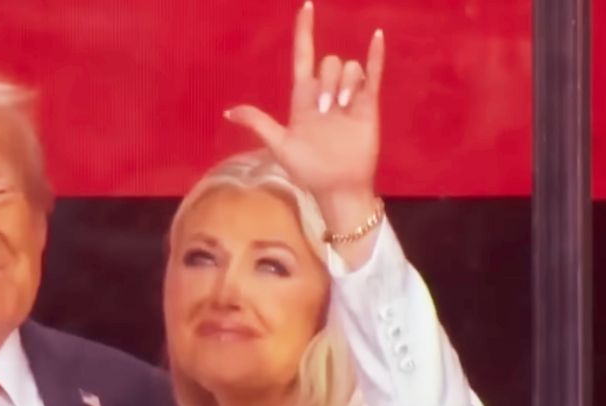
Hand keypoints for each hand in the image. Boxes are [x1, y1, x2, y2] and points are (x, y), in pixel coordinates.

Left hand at [225, 1, 383, 232]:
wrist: (337, 187)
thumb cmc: (308, 169)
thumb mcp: (279, 145)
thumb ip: (258, 123)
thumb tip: (229, 111)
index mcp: (303, 98)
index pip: (303, 56)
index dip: (304, 32)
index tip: (306, 7)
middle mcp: (326, 93)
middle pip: (328, 63)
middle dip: (326, 82)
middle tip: (325, 111)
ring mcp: (348, 98)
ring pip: (349, 68)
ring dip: (346, 83)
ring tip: (343, 108)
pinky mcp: (368, 105)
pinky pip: (373, 75)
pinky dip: (375, 56)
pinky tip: (376, 37)